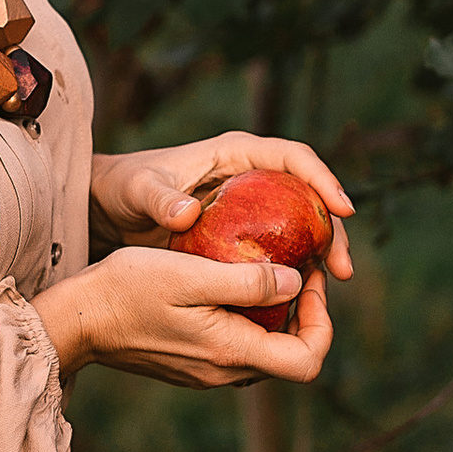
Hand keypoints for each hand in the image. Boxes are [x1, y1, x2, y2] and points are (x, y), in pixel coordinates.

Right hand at [35, 247, 335, 388]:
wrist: (76, 319)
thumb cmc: (127, 289)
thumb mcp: (188, 273)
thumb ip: (246, 281)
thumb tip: (296, 283)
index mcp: (231, 352)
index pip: (308, 360)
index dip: (323, 323)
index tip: (312, 280)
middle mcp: (224, 372)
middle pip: (290, 355)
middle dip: (304, 312)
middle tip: (297, 265)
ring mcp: (206, 373)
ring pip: (264, 351)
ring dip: (275, 315)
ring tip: (266, 270)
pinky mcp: (191, 365)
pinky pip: (236, 347)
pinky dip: (247, 320)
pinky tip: (228, 285)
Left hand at [88, 130, 357, 280]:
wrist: (110, 208)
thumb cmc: (125, 188)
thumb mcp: (138, 191)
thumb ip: (159, 199)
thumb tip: (187, 212)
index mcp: (236, 153)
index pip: (292, 157)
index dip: (322, 179)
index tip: (343, 209)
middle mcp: (252, 176)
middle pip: (309, 195)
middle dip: (333, 228)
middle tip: (343, 268)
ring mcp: (253, 206)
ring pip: (302, 225)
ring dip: (322, 253)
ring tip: (333, 284)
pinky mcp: (246, 234)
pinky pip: (281, 248)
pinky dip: (295, 269)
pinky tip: (300, 298)